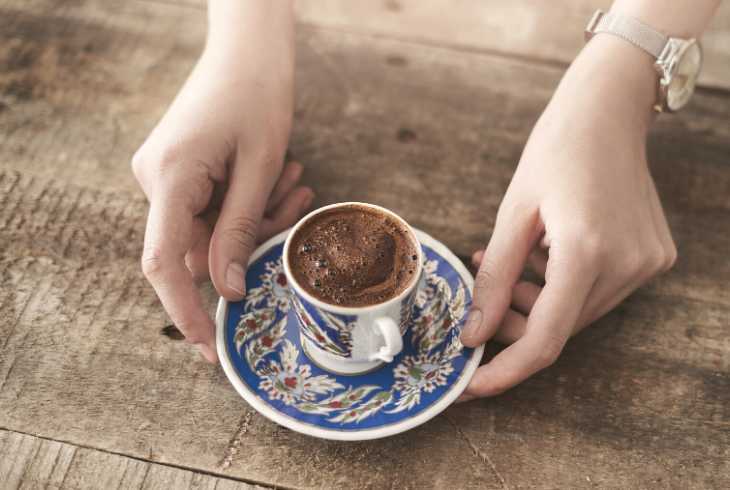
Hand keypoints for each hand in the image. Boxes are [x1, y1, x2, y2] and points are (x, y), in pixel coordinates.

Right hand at [132, 1, 308, 361]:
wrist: (246, 50)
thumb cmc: (257, 97)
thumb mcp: (260, 169)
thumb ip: (239, 233)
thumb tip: (228, 292)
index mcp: (169, 176)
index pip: (163, 262)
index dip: (184, 311)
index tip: (209, 348)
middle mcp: (154, 178)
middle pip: (198, 245)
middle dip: (252, 239)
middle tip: (297, 200)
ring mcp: (163, 174)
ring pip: (211, 228)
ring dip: (257, 217)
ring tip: (296, 177)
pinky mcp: (178, 171)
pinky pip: (211, 208)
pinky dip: (248, 204)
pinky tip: (281, 175)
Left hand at [459, 35, 676, 398]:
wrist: (609, 110)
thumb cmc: (555, 150)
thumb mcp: (513, 213)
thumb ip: (492, 279)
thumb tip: (474, 334)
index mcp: (589, 252)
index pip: (544, 340)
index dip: (504, 371)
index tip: (471, 388)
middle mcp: (627, 265)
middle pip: (559, 327)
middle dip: (514, 323)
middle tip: (484, 293)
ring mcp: (647, 263)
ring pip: (576, 313)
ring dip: (536, 301)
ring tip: (511, 262)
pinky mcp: (653, 257)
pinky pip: (596, 292)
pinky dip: (561, 286)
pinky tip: (543, 254)